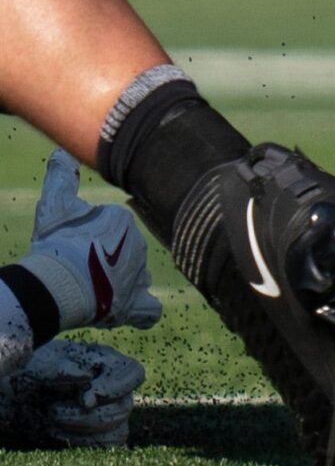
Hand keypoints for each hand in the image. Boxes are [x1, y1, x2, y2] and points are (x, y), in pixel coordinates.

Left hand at [0, 338, 145, 448]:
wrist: (11, 392)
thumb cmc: (27, 372)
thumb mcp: (40, 364)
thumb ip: (62, 367)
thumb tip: (87, 376)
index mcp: (105, 362)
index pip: (133, 374)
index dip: (116, 388)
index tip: (86, 399)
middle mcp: (109, 388)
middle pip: (124, 408)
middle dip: (88, 417)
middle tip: (54, 413)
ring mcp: (102, 413)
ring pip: (117, 432)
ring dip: (85, 434)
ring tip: (53, 425)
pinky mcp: (91, 437)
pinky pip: (105, 449)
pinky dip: (84, 447)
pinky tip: (59, 437)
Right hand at [23, 151, 160, 333]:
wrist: (56, 282)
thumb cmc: (55, 242)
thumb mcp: (55, 205)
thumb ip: (61, 178)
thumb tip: (61, 154)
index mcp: (122, 220)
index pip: (113, 230)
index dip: (94, 239)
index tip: (75, 245)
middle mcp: (137, 245)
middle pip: (124, 254)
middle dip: (107, 261)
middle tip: (81, 270)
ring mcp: (137, 276)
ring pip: (134, 278)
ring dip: (120, 284)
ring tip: (95, 290)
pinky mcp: (132, 305)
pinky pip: (148, 311)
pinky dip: (142, 311)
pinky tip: (133, 310)